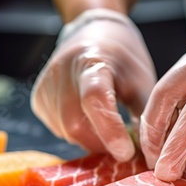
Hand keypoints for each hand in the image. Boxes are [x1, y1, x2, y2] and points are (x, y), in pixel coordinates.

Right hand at [32, 9, 155, 161]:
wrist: (94, 33)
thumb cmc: (123, 61)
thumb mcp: (142, 83)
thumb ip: (143, 118)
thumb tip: (146, 152)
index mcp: (92, 61)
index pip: (95, 99)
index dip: (110, 130)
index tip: (127, 152)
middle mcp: (61, 72)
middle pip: (75, 124)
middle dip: (102, 143)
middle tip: (123, 146)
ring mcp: (45, 86)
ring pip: (66, 132)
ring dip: (91, 140)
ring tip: (109, 130)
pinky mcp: (39, 100)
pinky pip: (58, 129)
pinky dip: (79, 135)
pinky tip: (91, 122)